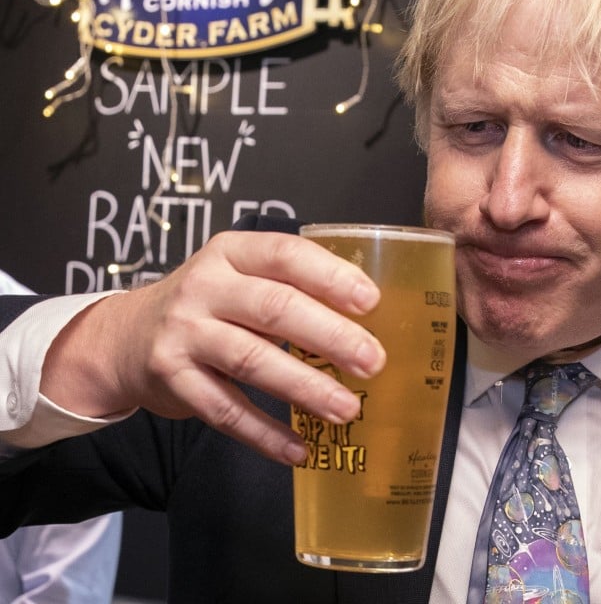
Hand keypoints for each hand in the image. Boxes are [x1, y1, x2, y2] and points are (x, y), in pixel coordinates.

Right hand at [41, 231, 385, 464]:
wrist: (125, 337)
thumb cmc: (210, 305)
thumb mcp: (242, 277)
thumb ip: (292, 288)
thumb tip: (371, 322)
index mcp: (232, 252)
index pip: (286, 255)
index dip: (331, 277)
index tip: (371, 302)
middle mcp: (205, 287)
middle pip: (275, 308)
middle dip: (331, 336)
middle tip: (373, 362)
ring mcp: (185, 333)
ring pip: (252, 361)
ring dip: (305, 388)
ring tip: (347, 410)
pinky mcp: (173, 379)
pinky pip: (225, 411)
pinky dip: (265, 434)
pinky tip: (299, 449)